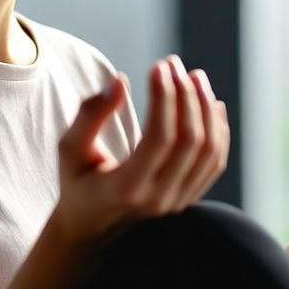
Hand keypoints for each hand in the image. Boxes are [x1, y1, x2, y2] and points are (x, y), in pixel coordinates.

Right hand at [50, 53, 229, 247]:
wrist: (91, 224)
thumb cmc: (77, 180)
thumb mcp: (69, 149)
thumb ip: (90, 115)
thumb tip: (121, 82)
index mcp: (126, 188)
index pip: (160, 138)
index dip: (164, 98)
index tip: (159, 66)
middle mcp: (158, 199)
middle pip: (189, 141)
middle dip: (186, 96)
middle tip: (174, 63)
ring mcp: (178, 202)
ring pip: (208, 151)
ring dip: (205, 108)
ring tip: (195, 76)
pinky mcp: (189, 198)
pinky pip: (214, 162)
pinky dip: (218, 130)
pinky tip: (212, 103)